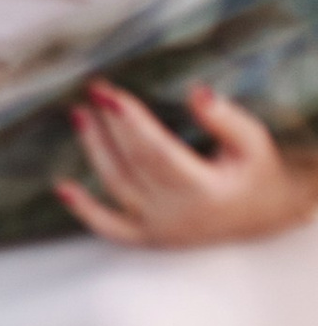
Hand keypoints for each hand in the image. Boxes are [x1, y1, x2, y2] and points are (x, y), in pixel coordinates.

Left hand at [59, 83, 317, 247]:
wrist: (263, 213)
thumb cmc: (256, 172)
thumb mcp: (253, 143)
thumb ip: (226, 119)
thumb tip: (196, 92)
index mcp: (205, 192)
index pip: (157, 151)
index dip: (131, 121)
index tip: (110, 92)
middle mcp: (179, 215)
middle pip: (133, 164)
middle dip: (110, 125)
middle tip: (94, 88)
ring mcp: (161, 230)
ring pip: (117, 188)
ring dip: (93, 150)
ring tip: (79, 113)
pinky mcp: (150, 237)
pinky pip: (112, 229)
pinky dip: (86, 211)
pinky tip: (62, 187)